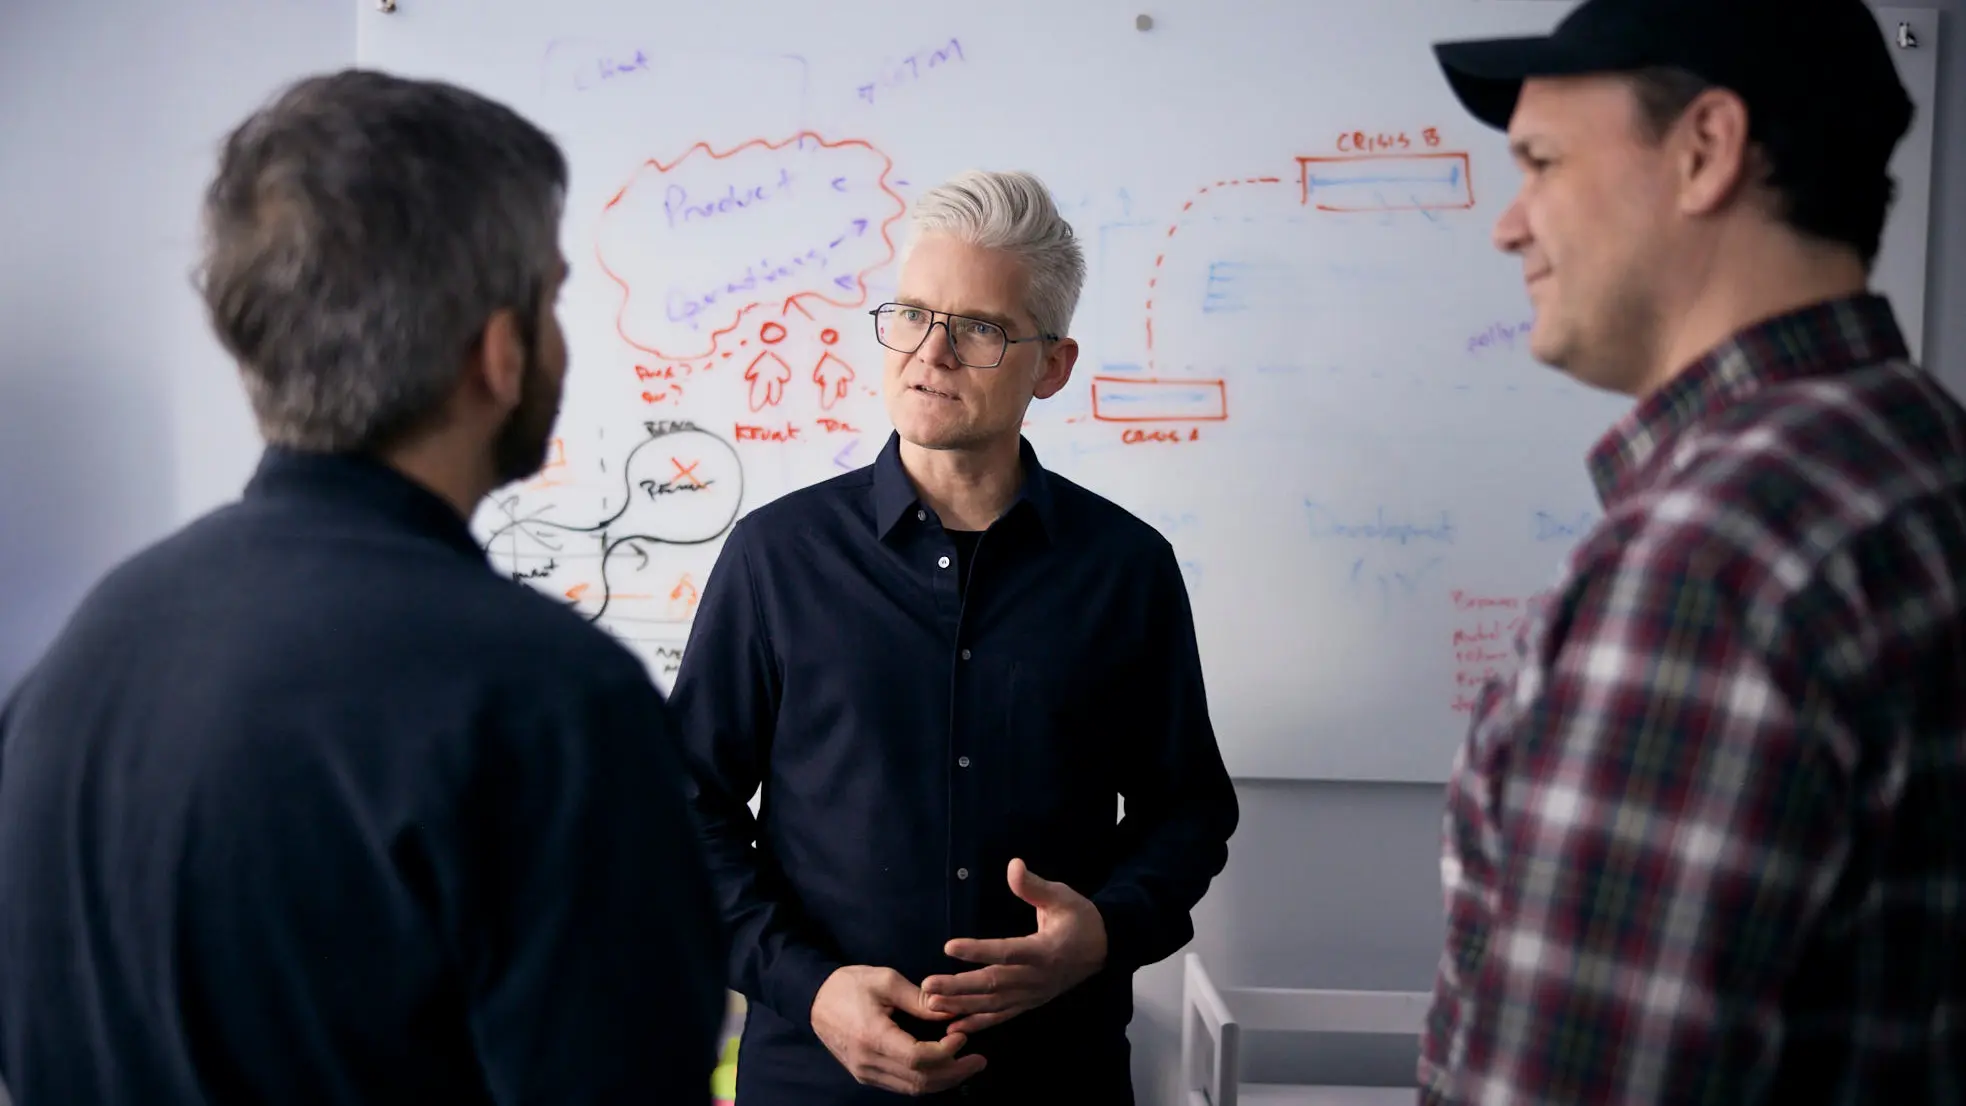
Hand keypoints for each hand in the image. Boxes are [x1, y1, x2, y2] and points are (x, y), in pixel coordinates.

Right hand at [810, 965, 986, 1095]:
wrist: (813, 999)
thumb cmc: (849, 984)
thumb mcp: (885, 980)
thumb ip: (919, 999)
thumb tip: (951, 1011)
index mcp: (872, 1036)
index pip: (918, 1058)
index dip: (946, 1052)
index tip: (963, 1036)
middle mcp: (868, 1062)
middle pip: (919, 1080)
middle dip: (954, 1072)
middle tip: (979, 1060)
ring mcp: (865, 1073)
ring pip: (912, 1089)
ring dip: (944, 1080)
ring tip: (967, 1066)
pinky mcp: (865, 1075)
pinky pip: (901, 1086)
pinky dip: (926, 1080)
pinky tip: (943, 1068)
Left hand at [920, 858, 1108, 1033]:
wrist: (1103, 949)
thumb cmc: (1079, 919)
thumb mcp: (1062, 897)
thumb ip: (1035, 886)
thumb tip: (1013, 865)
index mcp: (1044, 950)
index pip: (1007, 951)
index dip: (978, 950)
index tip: (949, 946)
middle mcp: (1036, 978)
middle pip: (994, 984)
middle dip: (959, 986)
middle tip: (928, 985)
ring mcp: (1033, 995)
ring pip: (993, 1004)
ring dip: (962, 1006)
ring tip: (932, 1004)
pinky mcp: (1030, 1003)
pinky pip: (1002, 1016)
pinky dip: (978, 1023)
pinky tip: (955, 1027)